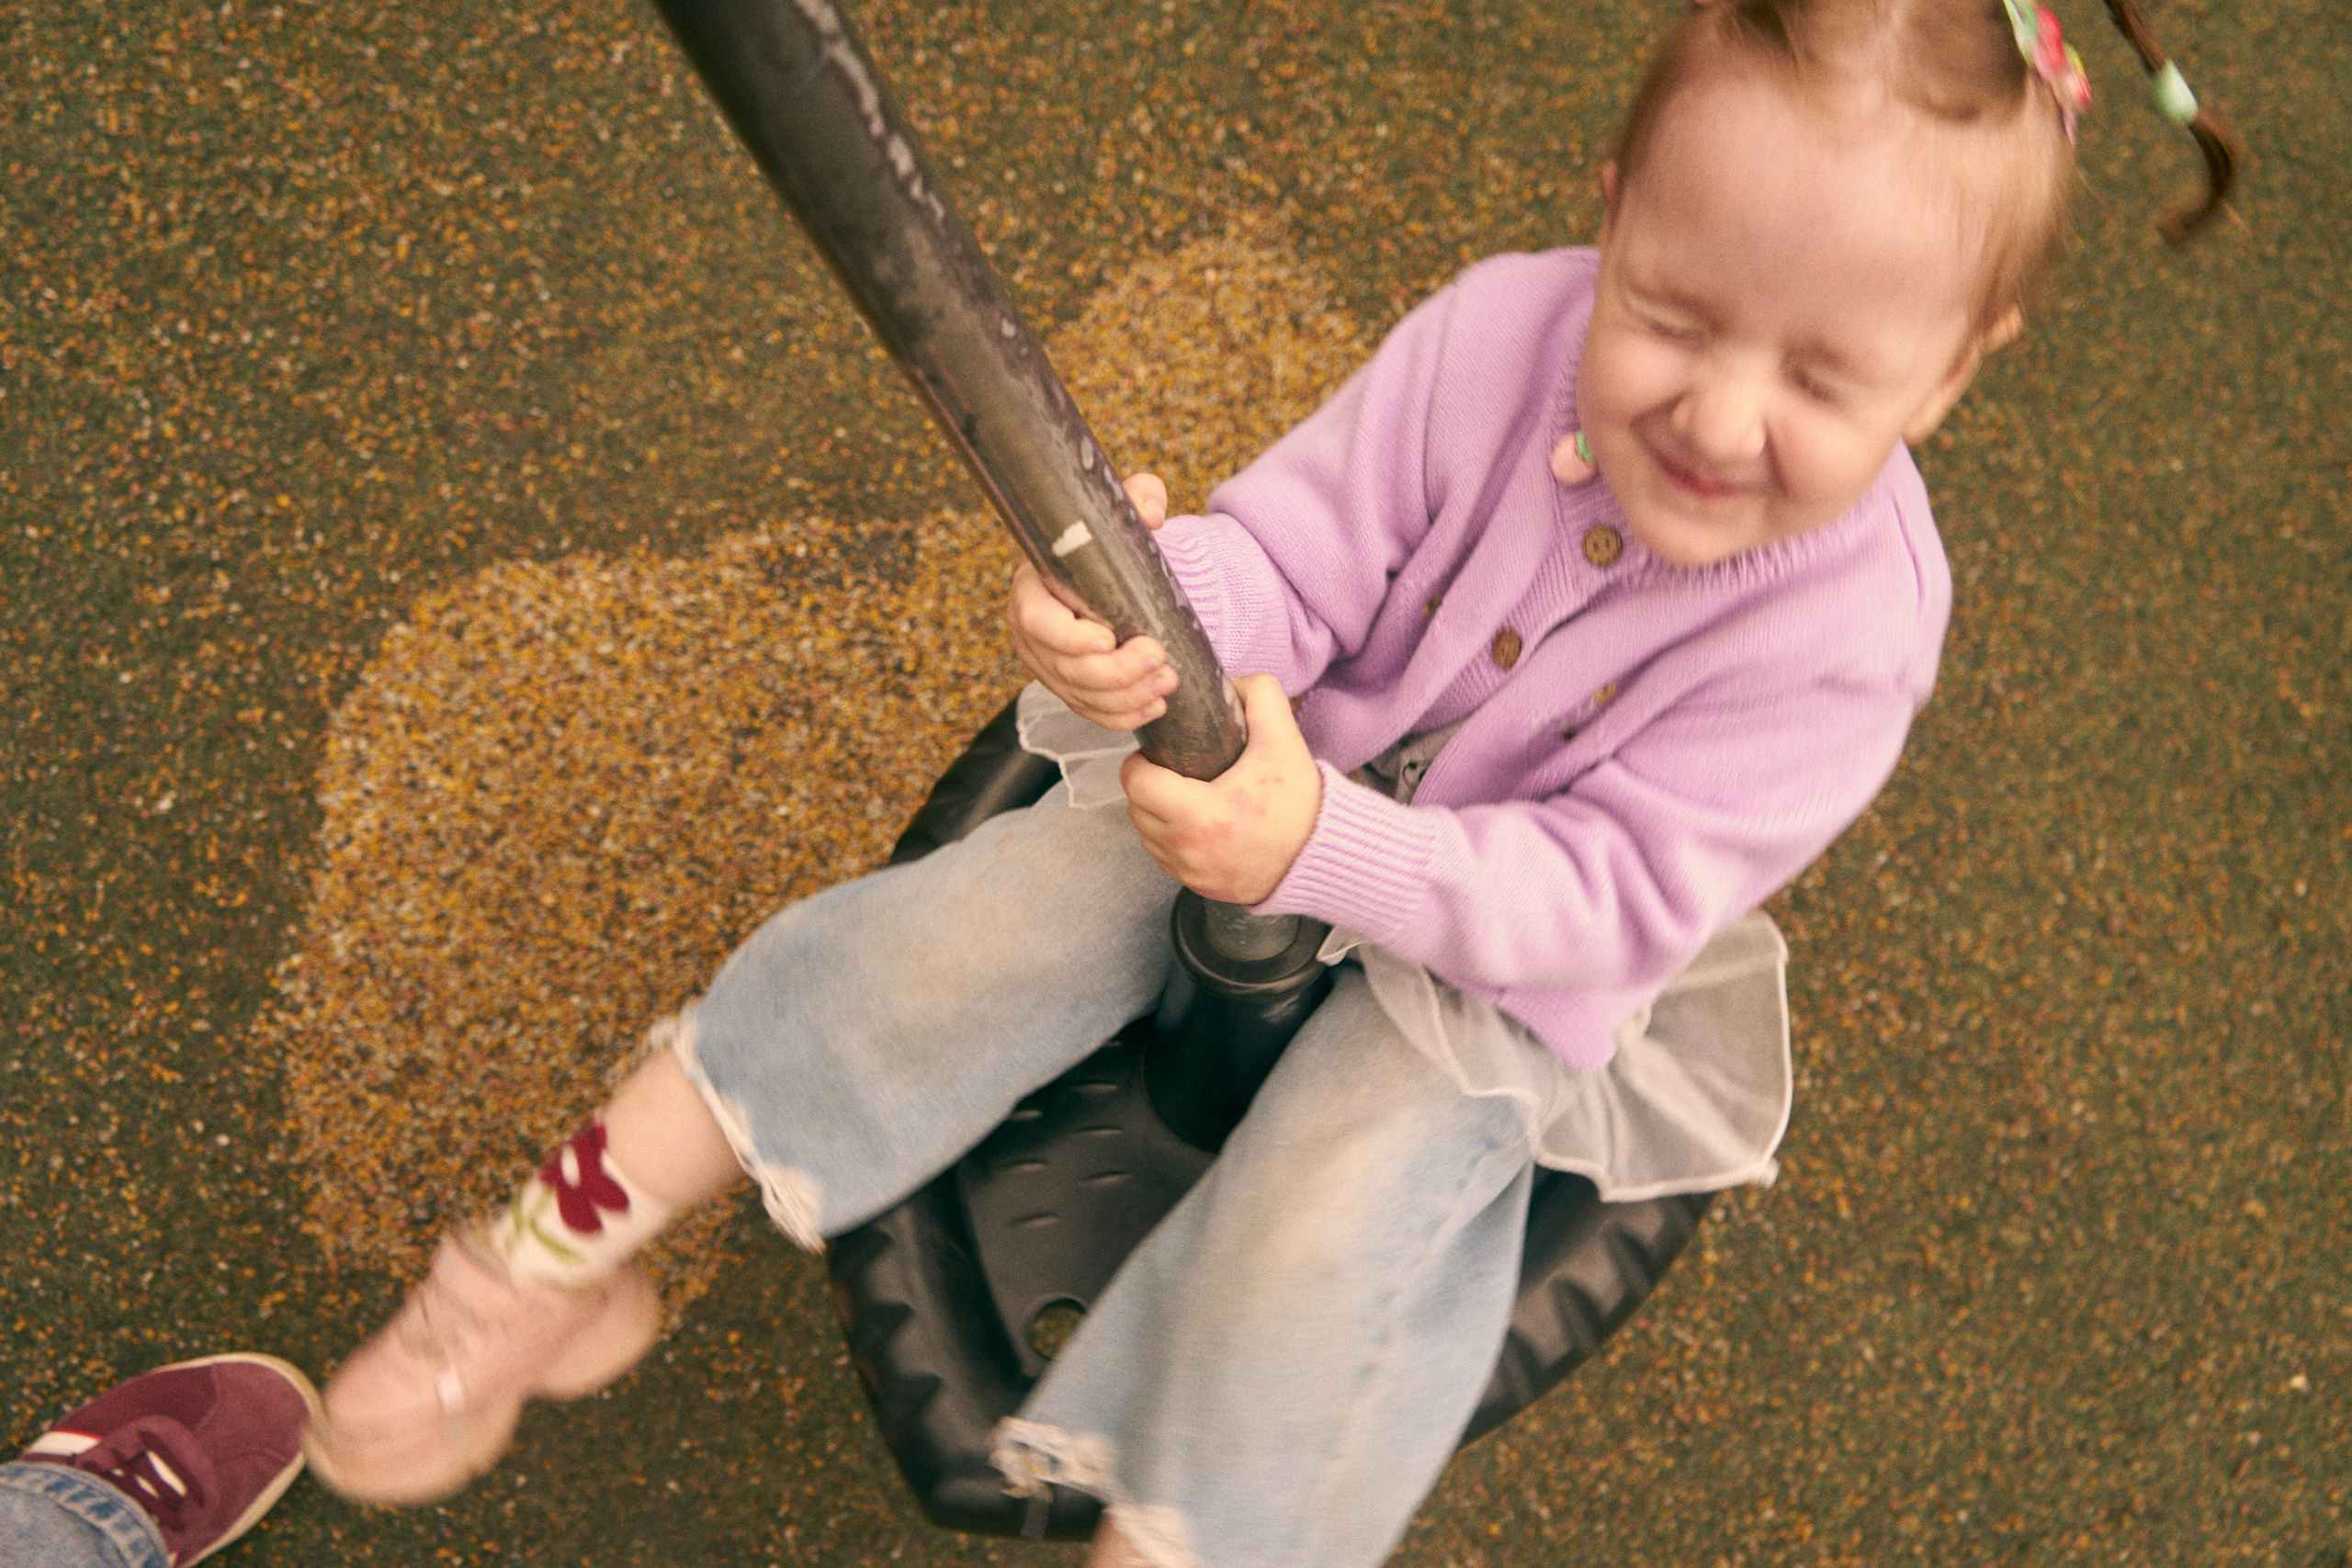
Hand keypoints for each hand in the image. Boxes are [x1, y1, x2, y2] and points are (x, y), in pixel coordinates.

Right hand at [1007, 473, 1174, 731]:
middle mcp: (1034, 635)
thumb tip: (1150, 508)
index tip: (1107, 637)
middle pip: (1063, 667)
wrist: (1118, 583)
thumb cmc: (1112, 551)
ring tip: (1167, 682)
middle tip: (1157, 657)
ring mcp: (1051, 668)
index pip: (1034, 621)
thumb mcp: (1122, 519)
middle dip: (1113, 671)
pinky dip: (1123, 716)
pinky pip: (1092, 713)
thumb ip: (1136, 500)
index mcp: (1033, 590)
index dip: (1067, 637)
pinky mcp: (1072, 691)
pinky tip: (1154, 708)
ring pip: (1080, 695)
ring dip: (1127, 695)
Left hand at [1119, 675, 1322, 904]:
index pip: (1136, 783)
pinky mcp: (1198, 887)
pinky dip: (1172, 840)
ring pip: (1147, 836)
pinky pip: (1165, 859)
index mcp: (1201, 813)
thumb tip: (1232, 680)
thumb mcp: (1283, 740)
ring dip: (1156, 815)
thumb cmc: (1300, 804)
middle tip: (1175, 771)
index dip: (1141, 763)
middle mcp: (1188, 849)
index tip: (1160, 755)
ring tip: (1185, 797)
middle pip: (1136, 809)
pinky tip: (1197, 824)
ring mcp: (1190, 872)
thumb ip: (1260, 696)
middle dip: (1148, 786)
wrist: (1320, 857)